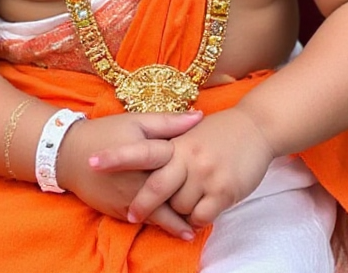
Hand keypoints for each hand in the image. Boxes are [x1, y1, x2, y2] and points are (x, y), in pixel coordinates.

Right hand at [57, 110, 202, 239]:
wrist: (68, 154)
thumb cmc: (106, 132)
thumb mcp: (137, 121)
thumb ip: (169, 122)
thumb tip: (200, 116)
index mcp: (149, 159)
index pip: (180, 175)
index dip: (199, 184)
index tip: (217, 187)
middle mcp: (140, 185)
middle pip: (171, 203)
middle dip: (190, 213)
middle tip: (209, 219)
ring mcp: (128, 202)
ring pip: (158, 218)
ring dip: (175, 224)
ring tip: (192, 228)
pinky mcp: (118, 212)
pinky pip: (142, 221)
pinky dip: (156, 223)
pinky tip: (167, 225)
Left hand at [92, 108, 273, 228]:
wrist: (256, 128)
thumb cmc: (221, 131)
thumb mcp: (191, 132)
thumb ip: (169, 142)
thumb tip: (145, 156)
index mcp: (177, 142)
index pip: (140, 150)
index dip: (116, 157)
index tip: (91, 163)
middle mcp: (189, 157)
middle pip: (156, 187)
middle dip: (141, 204)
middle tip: (131, 214)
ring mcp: (206, 175)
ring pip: (179, 206)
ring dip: (178, 212)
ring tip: (182, 206)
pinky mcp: (224, 191)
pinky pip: (201, 216)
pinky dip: (196, 220)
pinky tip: (198, 214)